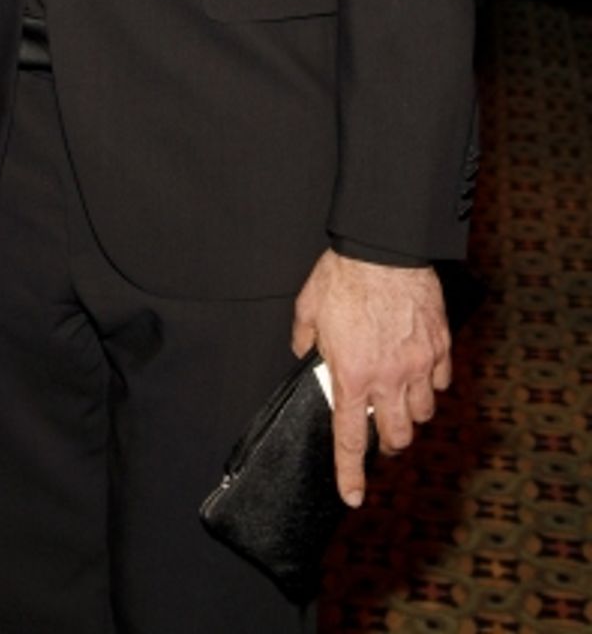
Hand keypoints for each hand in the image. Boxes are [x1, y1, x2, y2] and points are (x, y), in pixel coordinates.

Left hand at [292, 250, 450, 508]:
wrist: (384, 247)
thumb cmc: (343, 275)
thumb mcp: (308, 307)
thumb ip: (304, 338)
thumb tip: (304, 353)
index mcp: (351, 375)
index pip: (350, 439)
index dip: (351, 474)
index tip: (353, 497)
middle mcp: (388, 378)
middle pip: (397, 437)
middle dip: (388, 442)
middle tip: (379, 430)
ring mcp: (419, 365)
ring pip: (423, 414)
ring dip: (410, 414)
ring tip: (399, 397)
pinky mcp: (440, 347)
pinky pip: (441, 383)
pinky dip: (432, 384)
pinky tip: (420, 370)